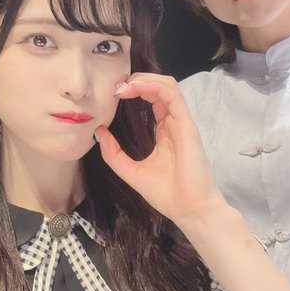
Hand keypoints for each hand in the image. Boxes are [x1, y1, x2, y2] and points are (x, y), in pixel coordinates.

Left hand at [95, 73, 225, 224]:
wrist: (190, 211)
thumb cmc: (167, 194)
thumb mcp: (131, 171)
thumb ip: (114, 153)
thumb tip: (99, 132)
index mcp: (163, 131)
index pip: (151, 98)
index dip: (133, 90)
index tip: (113, 94)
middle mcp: (173, 122)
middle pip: (159, 86)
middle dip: (136, 80)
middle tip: (116, 87)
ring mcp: (181, 122)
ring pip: (167, 85)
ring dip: (144, 79)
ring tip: (124, 86)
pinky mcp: (186, 124)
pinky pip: (172, 95)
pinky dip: (154, 86)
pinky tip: (136, 88)